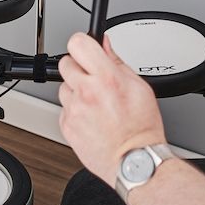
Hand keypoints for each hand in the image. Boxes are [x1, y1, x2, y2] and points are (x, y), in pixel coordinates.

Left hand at [58, 32, 166, 189]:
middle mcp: (87, 92)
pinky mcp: (66, 125)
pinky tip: (91, 118)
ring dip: (76, 91)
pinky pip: (64, 108)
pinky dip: (74, 111)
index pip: (78, 43)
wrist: (134, 160)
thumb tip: (104, 44)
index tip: (86, 49)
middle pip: (65, 63)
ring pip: (63, 87)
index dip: (82, 43)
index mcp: (106, 78)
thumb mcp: (139, 87)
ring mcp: (74, 109)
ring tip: (95, 104)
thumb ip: (117, 61)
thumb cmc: (141, 128)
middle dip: (78, 68)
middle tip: (92, 79)